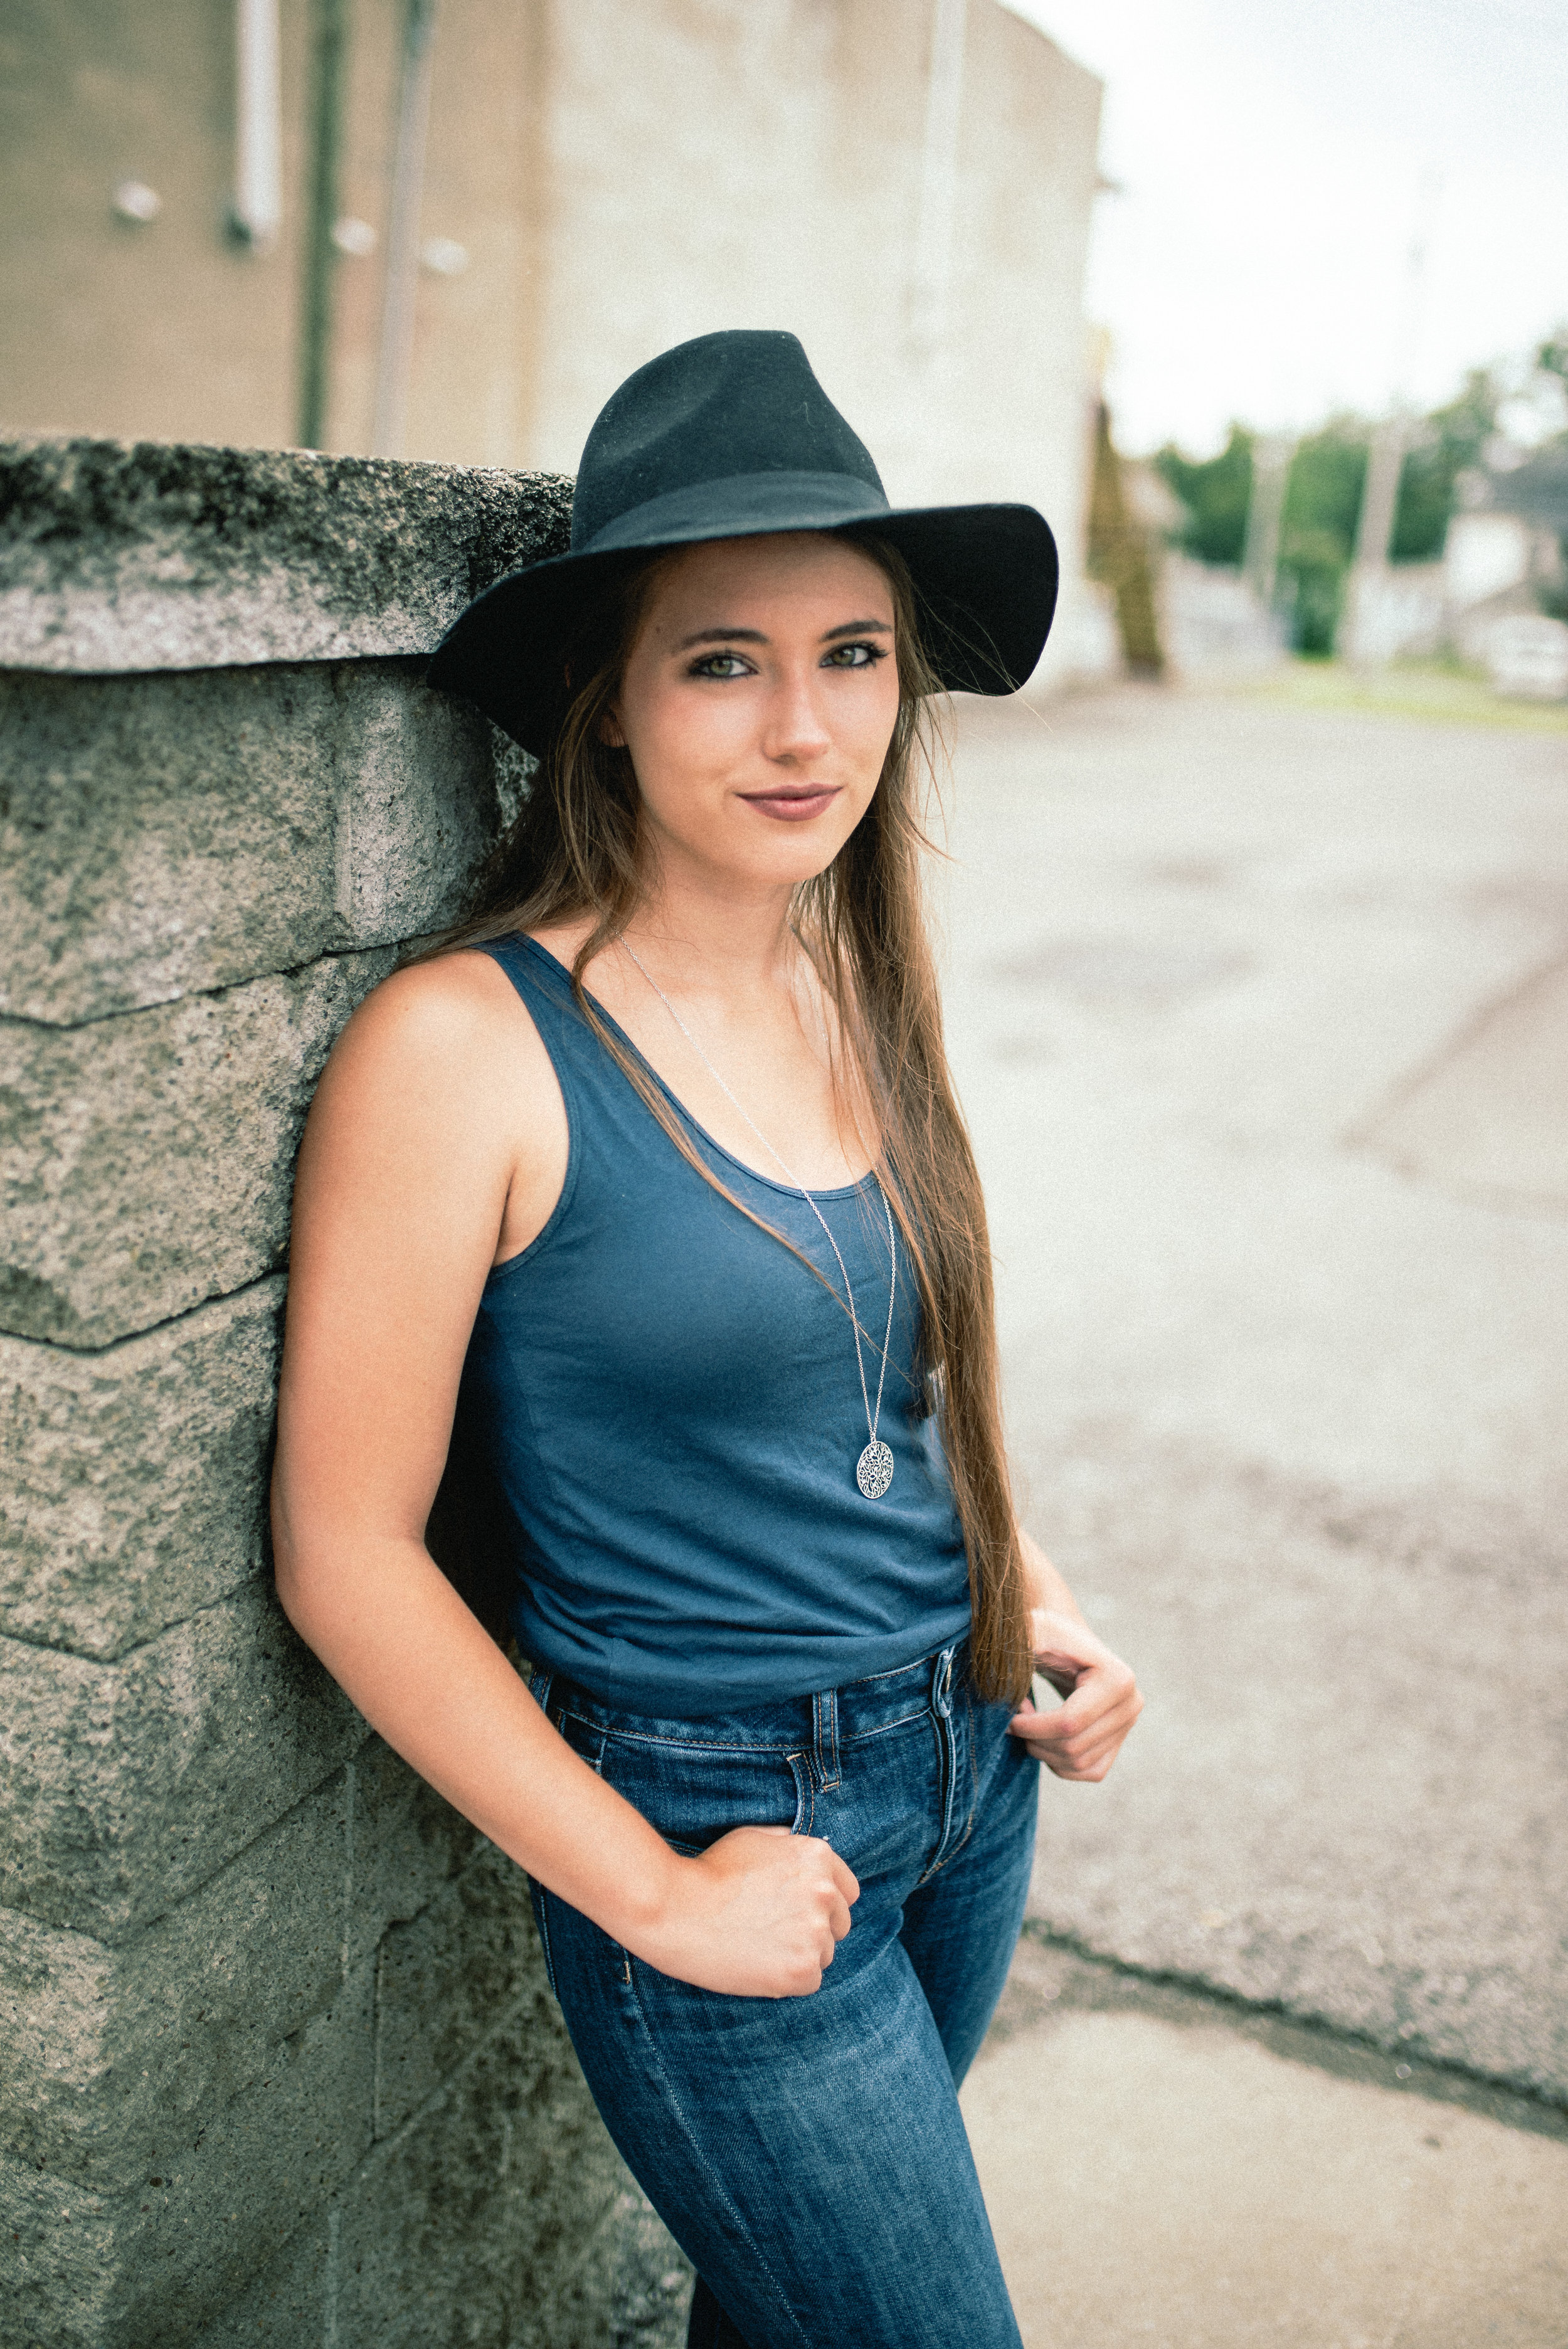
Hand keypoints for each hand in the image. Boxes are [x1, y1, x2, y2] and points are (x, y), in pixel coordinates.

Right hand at [636, 1826, 859, 1997]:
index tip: (801, 1912)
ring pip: (824, 1954)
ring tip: (760, 1947)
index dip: (825, 1904)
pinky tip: (759, 1965)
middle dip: (815, 1930)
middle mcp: (825, 1893)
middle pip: (839, 1925)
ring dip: (800, 1955)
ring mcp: (816, 1933)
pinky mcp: (803, 1971)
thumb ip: (787, 1842)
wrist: (678, 1910)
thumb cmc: (710, 1872)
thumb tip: (801, 1849)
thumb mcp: (752, 1837)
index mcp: (818, 1857)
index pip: (848, 1892)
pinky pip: (810, 1981)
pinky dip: (789, 1979)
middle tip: (775, 1932)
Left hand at [1007, 1606, 1142, 1781]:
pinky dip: (1058, 1762)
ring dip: (1043, 1750)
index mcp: (1117, 1679)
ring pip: (1079, 1763)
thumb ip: (1017, 1648)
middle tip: (1016, 1716)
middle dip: (1035, 1738)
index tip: (1009, 1715)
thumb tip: (1001, 1682)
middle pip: (1073, 1747)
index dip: (1031, 1727)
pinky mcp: (1118, 1743)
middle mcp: (1132, 1704)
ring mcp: (1128, 1726)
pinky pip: (1087, 1771)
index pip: (1069, 1723)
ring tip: (1029, 1722)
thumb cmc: (1043, 1634)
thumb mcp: (1030, 1632)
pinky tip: (1044, 1737)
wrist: (1063, 1640)